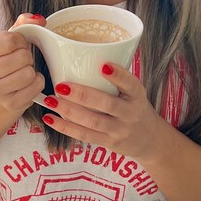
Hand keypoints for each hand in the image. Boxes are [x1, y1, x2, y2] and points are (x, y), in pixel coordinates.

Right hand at [0, 14, 45, 116]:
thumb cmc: (3, 61)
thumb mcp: (6, 40)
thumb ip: (22, 24)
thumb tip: (38, 20)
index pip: (10, 40)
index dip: (21, 41)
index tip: (17, 46)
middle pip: (22, 57)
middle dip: (26, 56)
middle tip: (21, 61)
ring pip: (29, 73)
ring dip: (31, 70)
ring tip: (23, 71)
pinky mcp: (9, 104)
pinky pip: (36, 87)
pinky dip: (37, 82)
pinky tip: (28, 83)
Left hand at [41, 62, 162, 161]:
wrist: (150, 140)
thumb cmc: (134, 108)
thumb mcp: (134, 93)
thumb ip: (116, 80)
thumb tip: (81, 58)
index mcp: (137, 95)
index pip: (131, 83)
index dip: (118, 75)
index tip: (103, 65)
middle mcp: (130, 113)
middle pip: (107, 104)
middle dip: (82, 94)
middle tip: (61, 86)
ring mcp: (119, 130)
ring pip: (92, 121)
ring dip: (68, 110)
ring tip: (50, 100)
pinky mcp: (108, 143)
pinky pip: (85, 135)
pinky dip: (65, 127)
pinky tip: (50, 118)